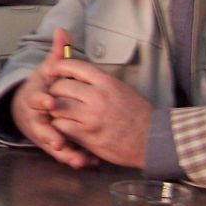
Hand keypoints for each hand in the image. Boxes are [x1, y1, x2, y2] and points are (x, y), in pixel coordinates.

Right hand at [11, 28, 97, 168]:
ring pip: (53, 145)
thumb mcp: (47, 71)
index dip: (42, 101)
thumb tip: (62, 31)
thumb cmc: (42, 88)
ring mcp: (44, 133)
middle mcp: (37, 118)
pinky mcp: (53, 146)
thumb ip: (57, 54)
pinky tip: (89, 161)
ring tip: (79, 159)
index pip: (35, 99)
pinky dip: (75, 158)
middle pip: (40, 128)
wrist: (26, 111)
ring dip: (65, 153)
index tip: (50, 101)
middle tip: (58, 140)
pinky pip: (64, 154)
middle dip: (49, 135)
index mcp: (35, 98)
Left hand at [46, 53, 151, 167]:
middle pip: (61, 86)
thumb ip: (100, 81)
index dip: (60, 66)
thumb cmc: (139, 115)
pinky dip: (59, 126)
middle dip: (54, 91)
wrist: (152, 139)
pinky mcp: (87, 134)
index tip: (53, 70)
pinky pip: (61, 125)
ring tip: (57, 112)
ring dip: (54, 109)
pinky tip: (64, 127)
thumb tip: (80, 73)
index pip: (75, 66)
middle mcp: (97, 96)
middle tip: (54, 96)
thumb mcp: (121, 89)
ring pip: (57, 106)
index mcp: (106, 82)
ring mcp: (90, 115)